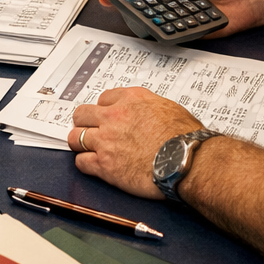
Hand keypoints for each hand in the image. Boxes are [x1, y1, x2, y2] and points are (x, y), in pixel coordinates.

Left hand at [68, 86, 198, 198]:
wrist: (186, 160)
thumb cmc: (185, 138)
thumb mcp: (170, 109)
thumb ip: (150, 108)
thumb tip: (148, 114)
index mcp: (131, 100)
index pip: (104, 98)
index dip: (105, 109)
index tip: (106, 116)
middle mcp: (114, 117)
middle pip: (82, 114)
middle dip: (85, 122)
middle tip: (90, 130)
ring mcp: (106, 141)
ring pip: (76, 137)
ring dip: (80, 142)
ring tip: (87, 148)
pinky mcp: (104, 164)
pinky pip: (81, 162)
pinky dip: (85, 164)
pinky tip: (93, 165)